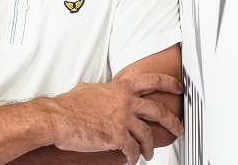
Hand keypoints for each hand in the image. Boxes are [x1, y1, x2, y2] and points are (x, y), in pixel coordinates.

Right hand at [49, 73, 183, 164]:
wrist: (57, 118)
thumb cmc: (69, 105)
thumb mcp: (90, 89)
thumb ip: (105, 90)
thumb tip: (105, 92)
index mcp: (120, 88)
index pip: (152, 80)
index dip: (169, 83)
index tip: (178, 88)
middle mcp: (125, 101)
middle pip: (158, 109)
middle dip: (173, 120)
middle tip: (179, 127)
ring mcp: (123, 118)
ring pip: (147, 133)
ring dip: (150, 146)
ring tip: (148, 153)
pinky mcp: (117, 136)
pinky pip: (133, 149)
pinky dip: (134, 156)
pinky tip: (131, 159)